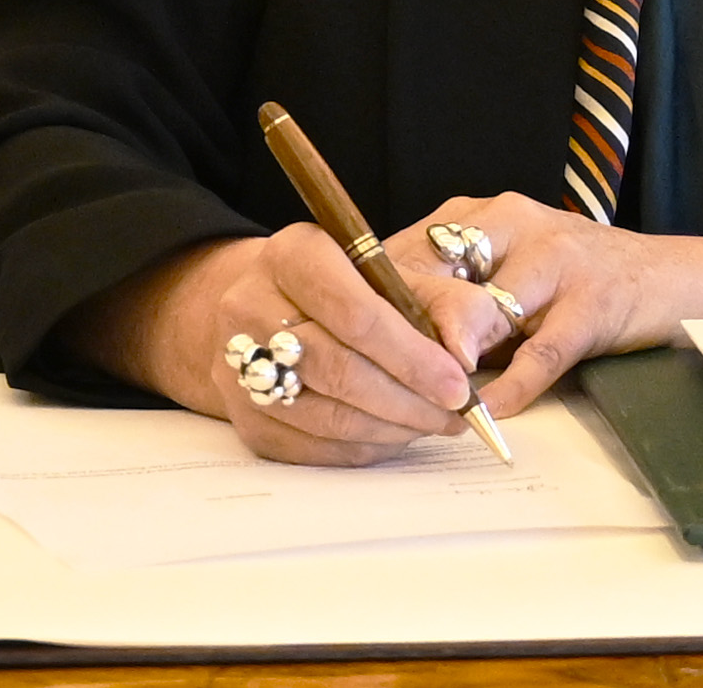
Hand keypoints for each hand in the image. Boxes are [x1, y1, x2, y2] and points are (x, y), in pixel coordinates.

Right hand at [65, 227, 487, 465]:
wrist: (267, 308)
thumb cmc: (345, 289)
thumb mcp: (397, 273)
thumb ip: (446, 303)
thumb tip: (465, 356)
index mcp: (293, 254)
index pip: (355, 313)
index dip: (412, 356)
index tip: (459, 384)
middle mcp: (250, 305)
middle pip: (338, 368)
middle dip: (408, 399)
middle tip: (455, 413)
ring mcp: (237, 365)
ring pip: (325, 415)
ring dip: (392, 428)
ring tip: (434, 424)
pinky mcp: (243, 416)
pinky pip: (311, 447)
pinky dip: (363, 448)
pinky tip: (395, 435)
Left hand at [386, 192, 702, 418]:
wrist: (676, 280)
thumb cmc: (578, 283)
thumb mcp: (505, 278)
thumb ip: (450, 303)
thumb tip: (376, 346)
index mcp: (481, 217)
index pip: (401, 252)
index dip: (366, 303)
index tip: (332, 343)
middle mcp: (513, 225)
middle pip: (432, 277)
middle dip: (398, 334)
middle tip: (365, 379)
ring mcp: (556, 260)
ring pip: (482, 310)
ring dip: (448, 361)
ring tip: (420, 400)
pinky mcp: (594, 301)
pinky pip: (542, 352)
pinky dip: (511, 388)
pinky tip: (488, 414)